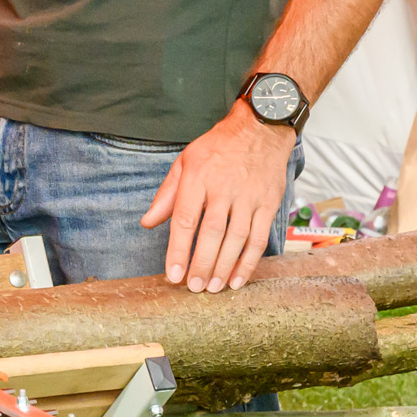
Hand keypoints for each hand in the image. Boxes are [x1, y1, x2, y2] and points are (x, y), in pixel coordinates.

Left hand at [140, 104, 292, 292]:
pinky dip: (249, 262)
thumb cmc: (218, 148)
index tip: (173, 275)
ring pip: (237, 238)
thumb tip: (148, 222)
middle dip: (201, 264)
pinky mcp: (269, 203)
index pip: (185, 219)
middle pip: (212, 233)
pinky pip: (259, 237)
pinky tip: (238, 279)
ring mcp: (250, 196)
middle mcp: (224, 187)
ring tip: (213, 287)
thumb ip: (167, 195)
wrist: (261, 129)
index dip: (179, 250)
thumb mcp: (185, 162)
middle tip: (194, 287)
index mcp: (198, 177)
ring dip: (224, 267)